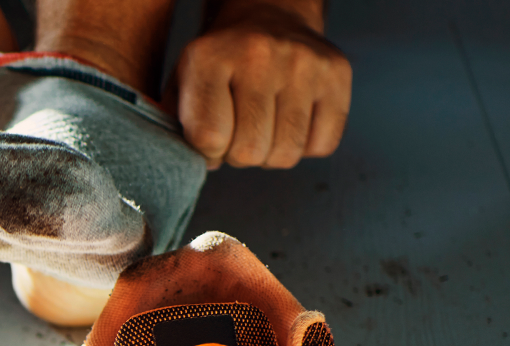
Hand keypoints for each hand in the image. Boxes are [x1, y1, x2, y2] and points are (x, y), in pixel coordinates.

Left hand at [174, 0, 350, 168]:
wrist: (267, 16)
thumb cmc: (220, 64)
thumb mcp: (182, 84)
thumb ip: (173, 126)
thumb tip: (183, 165)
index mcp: (210, 57)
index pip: (209, 137)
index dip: (208, 152)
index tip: (210, 139)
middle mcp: (260, 55)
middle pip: (249, 151)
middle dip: (239, 155)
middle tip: (239, 132)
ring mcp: (304, 63)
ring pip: (286, 154)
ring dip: (271, 153)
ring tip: (264, 126)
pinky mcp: (337, 73)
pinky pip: (322, 145)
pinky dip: (305, 145)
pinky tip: (291, 120)